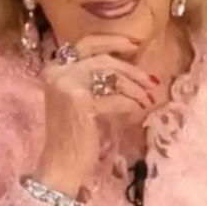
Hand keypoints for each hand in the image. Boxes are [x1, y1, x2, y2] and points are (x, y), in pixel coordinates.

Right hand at [33, 34, 158, 196]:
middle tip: (151, 79)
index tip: (136, 43)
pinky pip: (115, 97)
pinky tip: (137, 110)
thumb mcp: (80, 98)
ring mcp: (66, 85)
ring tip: (147, 98)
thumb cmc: (74, 133)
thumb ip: (94, 77)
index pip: (86, 43)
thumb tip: (129, 61)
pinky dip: (130, 103)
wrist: (60, 165)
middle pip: (103, 58)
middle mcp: (57, 72)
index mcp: (54, 67)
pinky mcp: (79, 102)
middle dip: (131, 68)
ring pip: (111, 76)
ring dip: (135, 88)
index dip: (113, 40)